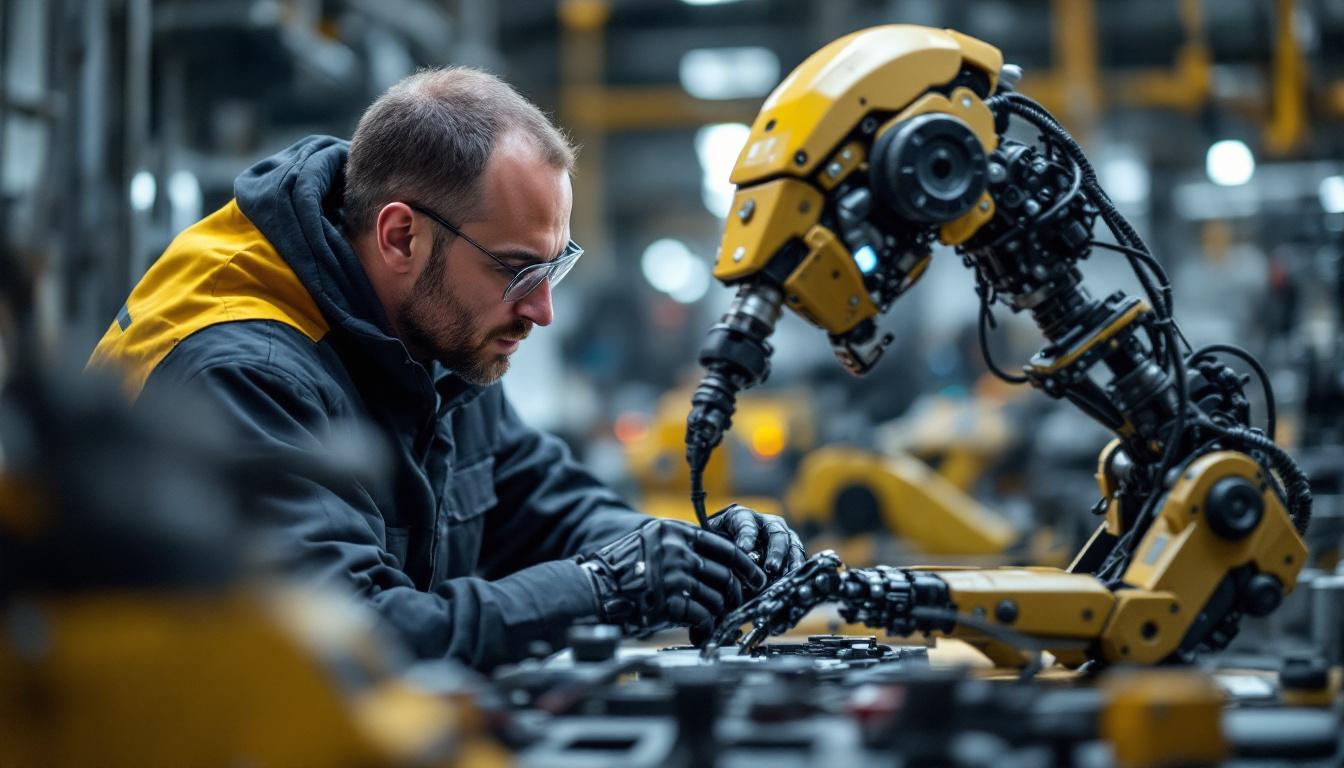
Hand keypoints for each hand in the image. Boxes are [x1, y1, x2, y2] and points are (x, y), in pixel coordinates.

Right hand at [578, 519, 767, 638]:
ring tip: (716, 620)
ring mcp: (674, 575)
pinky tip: (700, 630)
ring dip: (720, 612)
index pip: (724, 546)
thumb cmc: (619, 571)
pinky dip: (706, 625)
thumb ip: (678, 547)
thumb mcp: (648, 542)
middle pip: (725, 573)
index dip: (745, 564)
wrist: (592, 590)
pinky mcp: (670, 601)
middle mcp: (677, 550)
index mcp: (674, 531)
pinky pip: (703, 615)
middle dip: (736, 593)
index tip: (757, 577)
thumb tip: (714, 566)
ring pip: (717, 596)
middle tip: (740, 605)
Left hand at [705, 503, 806, 578]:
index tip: (743, 549)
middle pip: (775, 532)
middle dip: (774, 551)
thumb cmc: (719, 543)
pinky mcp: (790, 548)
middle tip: (770, 567)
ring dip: (789, 561)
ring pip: (791, 543)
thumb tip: (728, 563)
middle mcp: (765, 522)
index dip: (746, 536)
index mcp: (741, 516)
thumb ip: (720, 549)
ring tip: (784, 576)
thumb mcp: (714, 542)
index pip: (746, 523)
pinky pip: (797, 556)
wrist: (728, 545)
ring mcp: (781, 534)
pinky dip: (795, 568)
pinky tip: (792, 579)